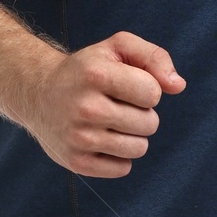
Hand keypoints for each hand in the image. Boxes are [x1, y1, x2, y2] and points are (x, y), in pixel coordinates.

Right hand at [26, 30, 185, 177]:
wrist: (37, 94)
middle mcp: (86, 107)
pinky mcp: (77, 162)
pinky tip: (101, 140)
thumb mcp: (117, 48)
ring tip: (111, 122)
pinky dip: (119, 156)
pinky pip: (123, 168)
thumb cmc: (87, 70)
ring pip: (139, 148)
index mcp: (96, 74)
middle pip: (150, 123)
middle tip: (116, 105)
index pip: (153, 93)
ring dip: (132, 136)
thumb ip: (154, 57)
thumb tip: (179, 86)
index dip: (146, 89)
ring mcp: (79, 138)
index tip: (126, 85)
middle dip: (140, 114)